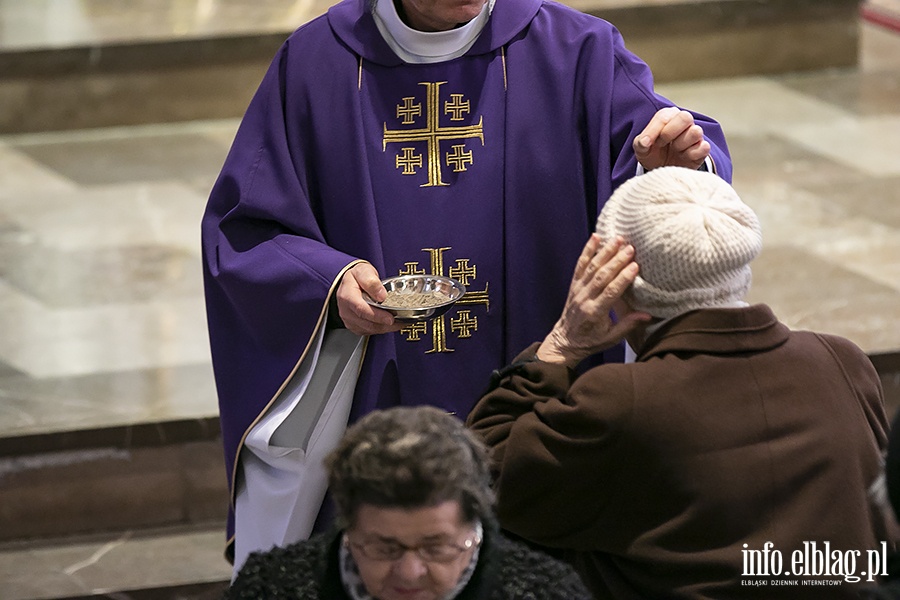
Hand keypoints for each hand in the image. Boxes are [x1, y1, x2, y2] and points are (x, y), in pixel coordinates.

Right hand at [335, 263, 403, 335]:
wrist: (350, 283)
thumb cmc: (357, 277)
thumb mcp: (364, 271)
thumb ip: (372, 281)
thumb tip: (381, 295)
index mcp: (347, 296)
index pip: (361, 309)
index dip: (376, 315)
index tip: (390, 318)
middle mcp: (346, 310)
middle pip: (366, 322)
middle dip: (384, 324)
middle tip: (399, 322)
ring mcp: (349, 320)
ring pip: (369, 329)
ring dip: (385, 328)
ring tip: (399, 322)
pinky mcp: (355, 326)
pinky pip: (369, 331)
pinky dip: (381, 329)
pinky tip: (390, 324)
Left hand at [536, 235, 650, 367]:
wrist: (565, 340)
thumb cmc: (591, 340)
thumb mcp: (611, 338)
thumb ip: (628, 325)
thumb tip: (648, 315)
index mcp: (595, 313)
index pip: (610, 292)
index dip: (623, 278)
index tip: (635, 266)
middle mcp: (585, 298)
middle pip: (601, 276)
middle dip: (616, 261)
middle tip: (630, 248)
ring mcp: (578, 289)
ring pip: (591, 267)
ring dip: (604, 252)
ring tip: (617, 239)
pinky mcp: (574, 284)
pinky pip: (580, 264)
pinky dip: (587, 250)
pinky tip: (595, 237)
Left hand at [633, 106, 710, 170]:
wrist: (663, 171)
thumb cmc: (653, 154)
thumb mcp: (642, 149)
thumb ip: (640, 143)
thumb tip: (645, 142)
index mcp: (668, 116)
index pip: (664, 116)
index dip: (653, 131)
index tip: (646, 143)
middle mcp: (685, 122)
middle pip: (685, 117)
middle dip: (669, 133)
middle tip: (661, 144)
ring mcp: (696, 135)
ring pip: (696, 131)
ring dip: (681, 144)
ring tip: (674, 151)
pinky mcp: (703, 149)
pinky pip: (704, 147)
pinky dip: (692, 154)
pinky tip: (683, 157)